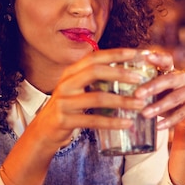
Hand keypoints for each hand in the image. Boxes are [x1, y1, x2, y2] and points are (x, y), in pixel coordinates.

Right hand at [30, 48, 151, 150]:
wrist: (43, 131)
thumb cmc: (68, 108)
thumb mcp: (77, 89)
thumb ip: (94, 80)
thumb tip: (126, 72)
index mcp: (70, 73)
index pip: (93, 57)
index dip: (114, 54)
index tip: (134, 53)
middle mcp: (66, 84)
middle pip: (94, 72)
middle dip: (119, 73)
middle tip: (140, 79)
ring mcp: (64, 102)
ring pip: (97, 98)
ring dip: (122, 101)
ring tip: (140, 104)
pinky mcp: (65, 120)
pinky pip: (93, 120)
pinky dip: (112, 122)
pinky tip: (128, 123)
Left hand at [134, 52, 184, 136]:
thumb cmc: (164, 101)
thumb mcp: (155, 93)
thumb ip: (143, 89)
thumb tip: (116, 91)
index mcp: (171, 71)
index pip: (167, 60)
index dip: (158, 58)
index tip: (146, 57)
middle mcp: (184, 78)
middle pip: (169, 79)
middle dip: (152, 87)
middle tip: (137, 95)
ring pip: (175, 98)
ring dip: (159, 107)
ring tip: (144, 114)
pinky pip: (182, 113)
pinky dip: (169, 121)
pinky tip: (157, 127)